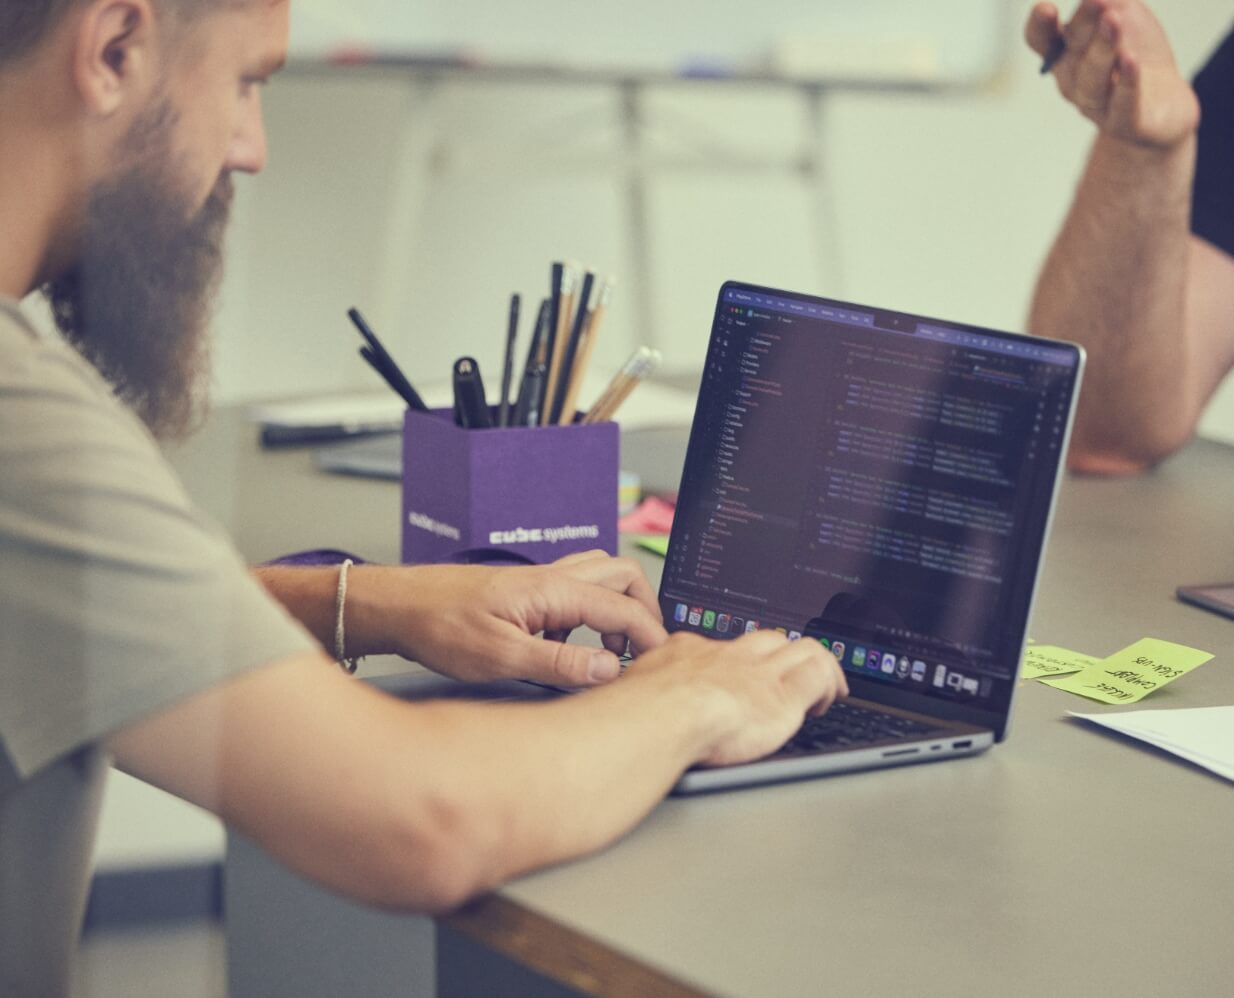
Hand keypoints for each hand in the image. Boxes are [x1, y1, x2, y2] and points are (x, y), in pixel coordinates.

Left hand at [349, 550, 667, 686]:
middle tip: (639, 651)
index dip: (650, 636)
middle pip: (623, 575)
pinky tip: (564, 647)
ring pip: (600, 577)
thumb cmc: (438, 626)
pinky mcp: (526, 591)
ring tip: (606, 651)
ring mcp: (539, 580)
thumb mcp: (501, 657)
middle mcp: (552, 576)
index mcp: (552, 590)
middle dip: (642, 611)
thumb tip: (610, 669)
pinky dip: (586, 614)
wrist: (398, 607)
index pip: (623, 608)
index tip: (661, 663)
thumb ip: (560, 664)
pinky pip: (574, 590)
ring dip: (615, 608)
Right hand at [625, 630, 848, 767]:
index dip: (740, 658)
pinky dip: (829, 681)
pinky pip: (819, 674)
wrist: (663, 714)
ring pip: (801, 648)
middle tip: (787, 673)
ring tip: (820, 685)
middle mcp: (728, 656)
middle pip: (767, 638)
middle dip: (781, 653)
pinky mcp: (784, 696)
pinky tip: (829, 697)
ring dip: (813, 663)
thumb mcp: (633, 691)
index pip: (722, 646)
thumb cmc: (641, 712)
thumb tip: (628, 701)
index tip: (740, 673)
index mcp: (689, 653)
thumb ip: (641, 691)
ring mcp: (759, 672)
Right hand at [1026, 0, 1198, 148]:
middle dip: (1085, 25)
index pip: (1042, 41)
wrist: (1165, 103)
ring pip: (1093, 80)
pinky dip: (1126, 85)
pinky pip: (1122, 107)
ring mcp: (1097, 105)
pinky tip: (1131, 62)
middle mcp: (1074, 81)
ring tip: (1113, 22)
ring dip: (1102, 51)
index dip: (1040, 27)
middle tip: (1099, 0)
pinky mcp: (1126, 124)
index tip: (1046, 9)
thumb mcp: (1125, 12)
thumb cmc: (1136, 52)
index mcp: (1067, 52)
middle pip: (1073, 53)